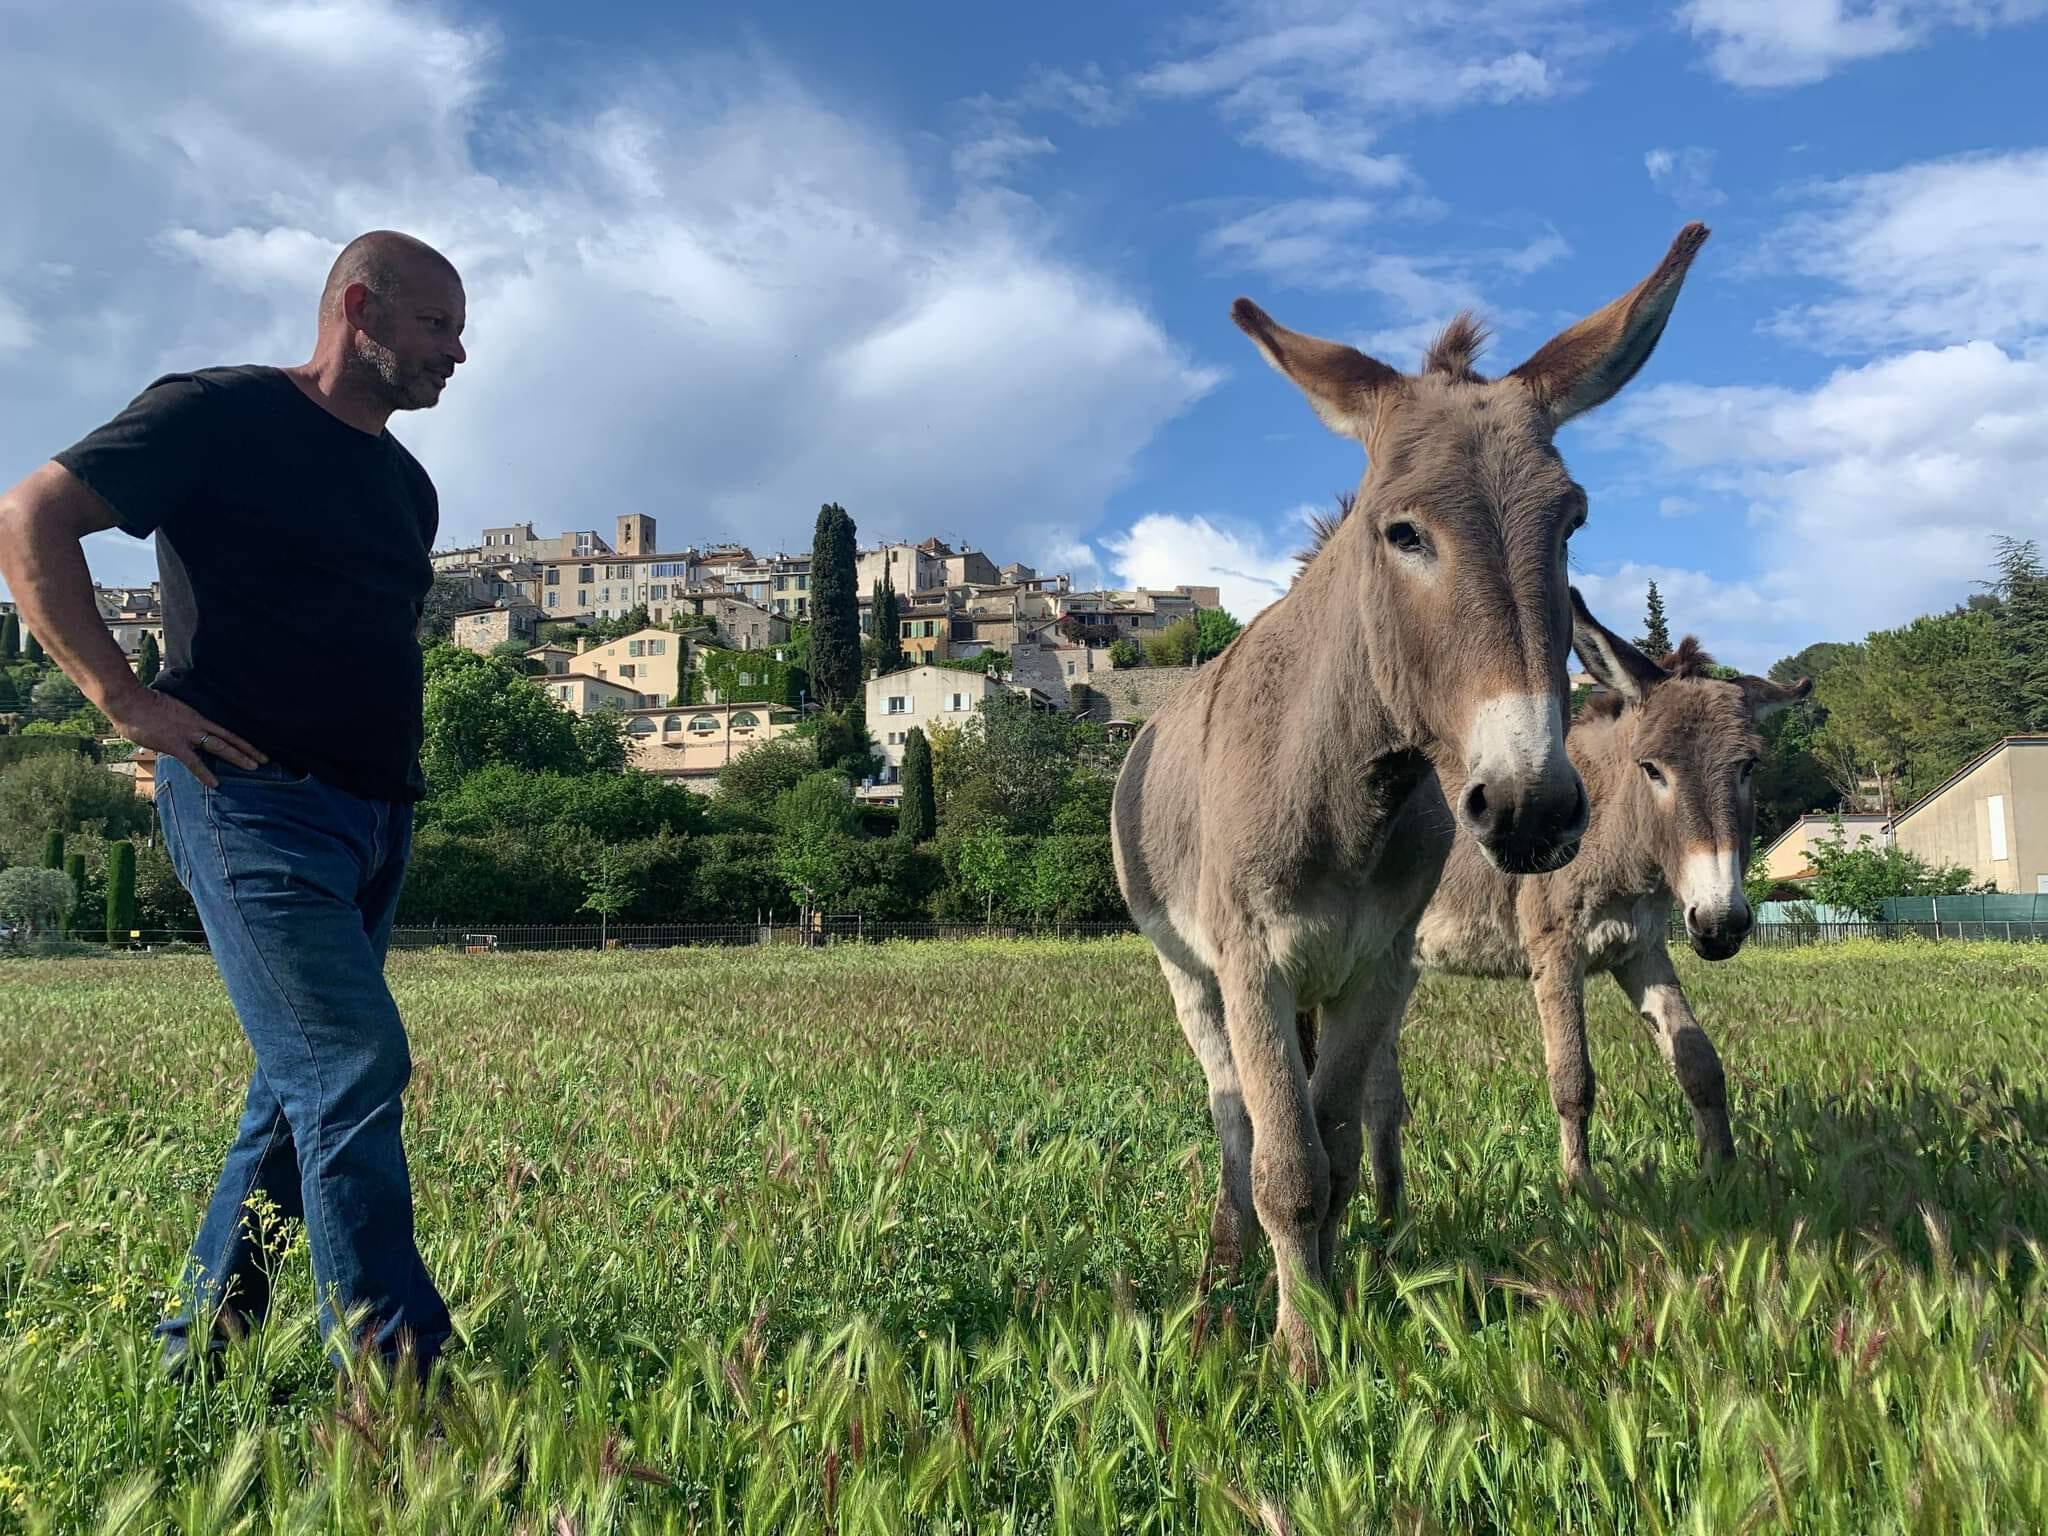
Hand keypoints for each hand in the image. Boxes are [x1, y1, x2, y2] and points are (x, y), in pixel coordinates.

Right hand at [102, 684, 265, 788]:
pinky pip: (194, 761)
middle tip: (265, 760)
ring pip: (220, 746)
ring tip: (255, 767)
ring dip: (238, 757)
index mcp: (196, 716)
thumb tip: (174, 729)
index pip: (224, 730)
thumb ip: (175, 720)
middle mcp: (197, 724)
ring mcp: (188, 734)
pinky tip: (216, 784)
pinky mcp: (176, 744)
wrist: (129, 701)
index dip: (240, 740)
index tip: (254, 748)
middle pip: (228, 738)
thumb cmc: (142, 702)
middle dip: (247, 750)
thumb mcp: (166, 709)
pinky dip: (205, 773)